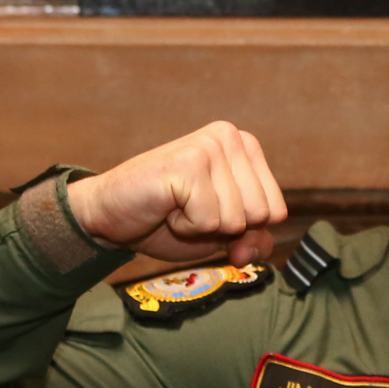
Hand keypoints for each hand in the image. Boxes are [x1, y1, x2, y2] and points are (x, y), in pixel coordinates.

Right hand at [64, 122, 287, 266]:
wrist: (111, 216)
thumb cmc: (168, 220)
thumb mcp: (223, 233)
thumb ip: (253, 240)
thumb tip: (251, 250)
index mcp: (246, 146)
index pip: (277, 210)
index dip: (244, 228)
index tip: (209, 211)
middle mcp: (230, 137)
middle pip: (262, 215)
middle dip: (225, 227)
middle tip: (190, 209)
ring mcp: (209, 147)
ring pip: (237, 220)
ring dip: (203, 226)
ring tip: (178, 206)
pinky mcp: (188, 164)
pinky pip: (209, 221)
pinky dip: (186, 227)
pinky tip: (167, 207)